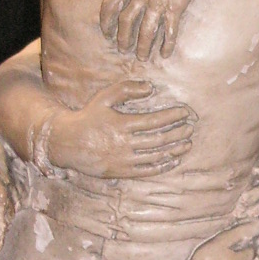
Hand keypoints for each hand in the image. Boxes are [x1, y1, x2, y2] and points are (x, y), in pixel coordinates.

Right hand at [45, 78, 195, 179]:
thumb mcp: (104, 98)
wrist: (68, 143)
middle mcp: (125, 144)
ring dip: (174, 149)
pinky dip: (163, 166)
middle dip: (177, 133)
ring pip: (156, 156)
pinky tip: (174, 160)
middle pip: (159, 139)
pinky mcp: (122, 172)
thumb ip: (127, 89)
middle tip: (190, 128)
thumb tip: (151, 88)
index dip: (172, 116)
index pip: (154, 121)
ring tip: (187, 144)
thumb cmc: (88, 117)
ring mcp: (124, 160)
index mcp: (122, 125)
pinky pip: (147, 171)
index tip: (185, 112)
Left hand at [93, 0, 210, 59]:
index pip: (110, 6)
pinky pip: (169, 30)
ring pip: (147, 30)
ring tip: (142, 57)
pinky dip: (167, 44)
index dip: (106, 22)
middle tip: (124, 49)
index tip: (107, 33)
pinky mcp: (176, 6)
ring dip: (143, 46)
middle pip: (127, 22)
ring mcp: (159, 1)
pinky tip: (165, 53)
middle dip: (124, 39)